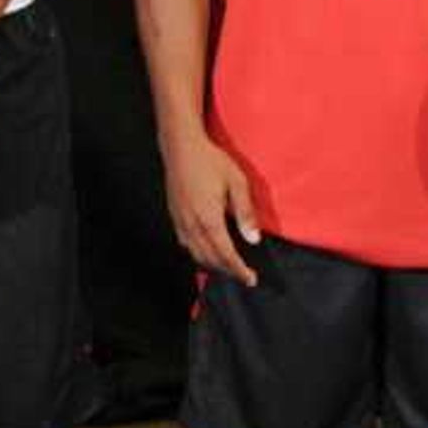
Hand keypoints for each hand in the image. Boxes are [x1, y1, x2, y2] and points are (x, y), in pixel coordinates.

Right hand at [163, 133, 263, 284]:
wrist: (181, 148)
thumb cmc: (211, 161)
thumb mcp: (237, 182)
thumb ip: (245, 212)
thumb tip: (253, 239)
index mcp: (209, 219)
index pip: (226, 254)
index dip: (239, 270)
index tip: (251, 279)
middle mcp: (192, 225)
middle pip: (210, 259)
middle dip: (228, 271)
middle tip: (244, 275)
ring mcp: (180, 222)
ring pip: (196, 255)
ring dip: (214, 265)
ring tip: (229, 267)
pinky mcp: (174, 217)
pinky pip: (186, 244)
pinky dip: (199, 254)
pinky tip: (208, 251)